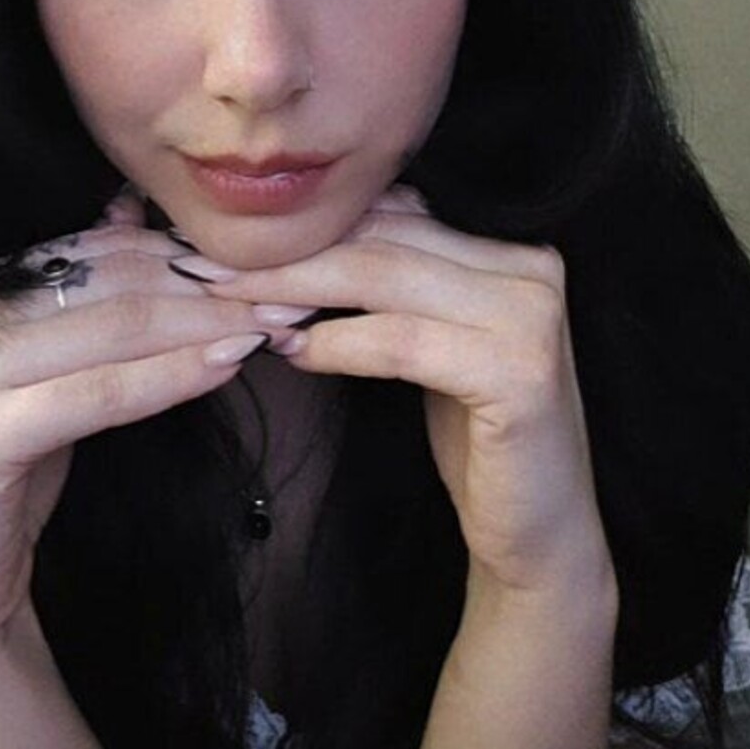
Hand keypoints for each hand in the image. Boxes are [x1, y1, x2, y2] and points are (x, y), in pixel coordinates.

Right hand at [0, 186, 268, 664]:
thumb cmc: (19, 462)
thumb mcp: (58, 368)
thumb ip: (89, 295)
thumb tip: (132, 208)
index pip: (108, 250)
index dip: (191, 253)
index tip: (268, 264)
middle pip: (118, 283)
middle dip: (213, 287)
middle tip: (291, 293)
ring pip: (116, 329)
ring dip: (207, 326)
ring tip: (274, 326)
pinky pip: (99, 393)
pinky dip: (168, 377)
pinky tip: (226, 367)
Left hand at [178, 185, 612, 597]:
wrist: (539, 535)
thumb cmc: (476, 437)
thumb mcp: (435, 344)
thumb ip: (398, 285)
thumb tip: (305, 238)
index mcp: (514, 251)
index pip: (395, 213)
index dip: (312, 223)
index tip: (231, 239)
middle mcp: (533, 270)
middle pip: (384, 239)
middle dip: (290, 253)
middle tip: (210, 265)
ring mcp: (531, 318)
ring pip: (386, 280)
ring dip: (298, 290)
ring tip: (235, 304)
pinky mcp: (518, 373)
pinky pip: (402, 342)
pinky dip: (338, 343)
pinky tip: (289, 351)